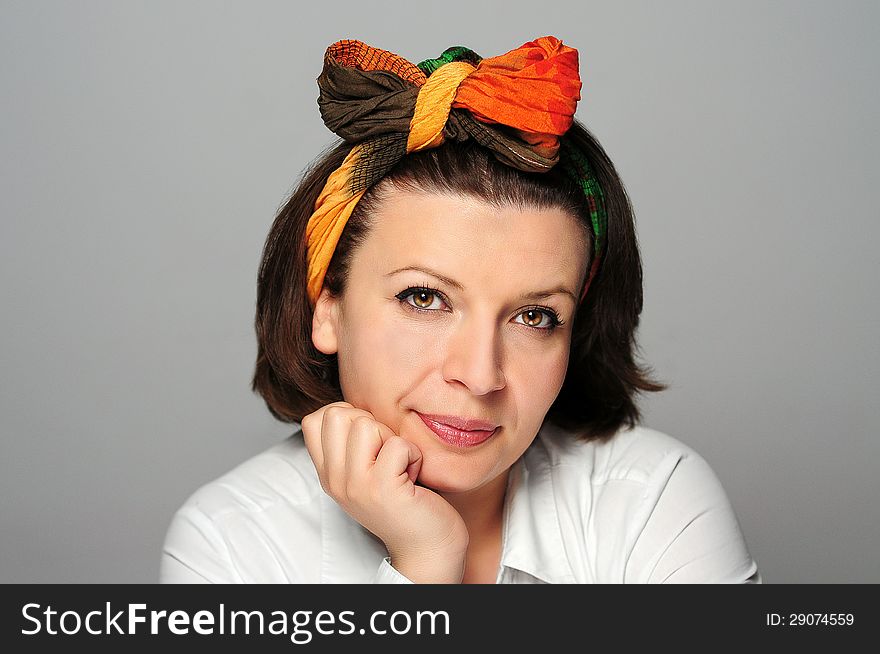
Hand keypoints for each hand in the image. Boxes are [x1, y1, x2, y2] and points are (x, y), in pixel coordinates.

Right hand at [301, 402, 468, 582]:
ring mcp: (356, 486)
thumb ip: (352, 444)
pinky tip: (414, 477)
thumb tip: (352, 407)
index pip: (313, 420)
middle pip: (338, 414)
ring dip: (393, 439)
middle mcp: (335, 481)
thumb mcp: (366, 472)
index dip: (347, 415)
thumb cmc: (405, 501)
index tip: (369, 441)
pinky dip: (414, 454)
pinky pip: (398, 444)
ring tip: (400, 466)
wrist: (428, 546)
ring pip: (366, 424)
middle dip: (371, 424)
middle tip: (388, 454)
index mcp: (328, 474)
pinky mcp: (383, 489)